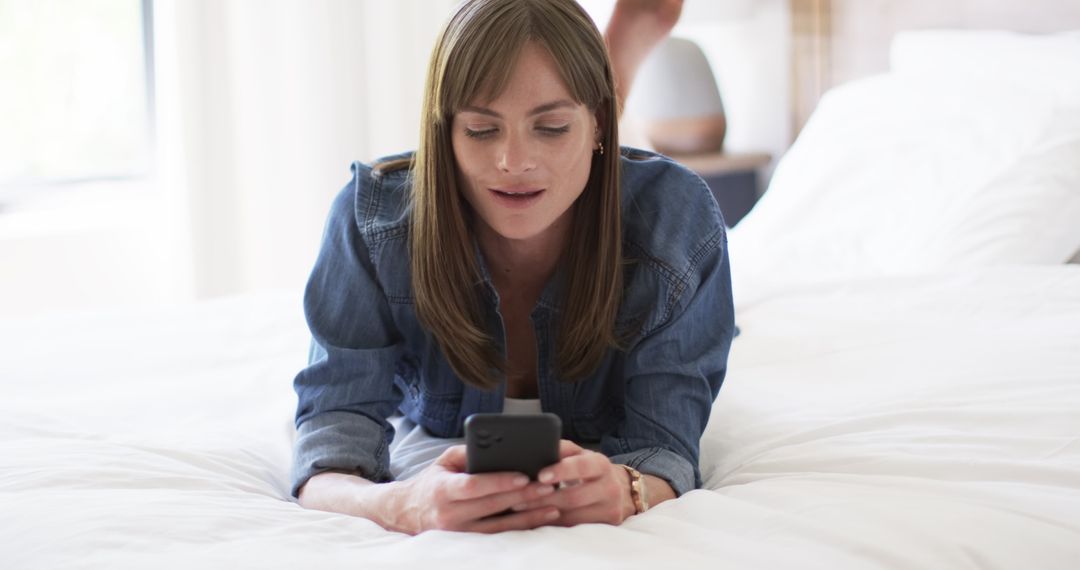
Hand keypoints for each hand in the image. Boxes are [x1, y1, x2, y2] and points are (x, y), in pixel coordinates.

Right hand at [388, 445, 559, 533]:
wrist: (407, 513)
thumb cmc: (432, 481)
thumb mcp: (444, 461)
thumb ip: (469, 452)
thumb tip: (500, 446)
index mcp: (442, 490)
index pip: (473, 486)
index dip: (499, 482)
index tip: (523, 475)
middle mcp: (449, 515)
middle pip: (492, 506)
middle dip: (523, 496)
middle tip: (548, 485)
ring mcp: (459, 533)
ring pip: (500, 527)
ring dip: (529, 516)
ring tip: (553, 505)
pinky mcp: (468, 543)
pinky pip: (499, 536)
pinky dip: (521, 528)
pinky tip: (540, 520)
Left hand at [511, 440, 635, 526]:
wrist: (619, 492)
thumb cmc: (590, 470)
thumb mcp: (580, 455)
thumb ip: (562, 450)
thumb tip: (538, 447)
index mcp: (602, 465)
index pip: (582, 466)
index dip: (561, 471)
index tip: (540, 475)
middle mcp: (610, 488)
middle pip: (573, 497)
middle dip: (543, 498)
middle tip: (517, 498)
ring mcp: (609, 510)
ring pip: (571, 517)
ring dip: (542, 514)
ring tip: (520, 510)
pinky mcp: (605, 526)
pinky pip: (572, 528)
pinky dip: (550, 524)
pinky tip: (533, 520)